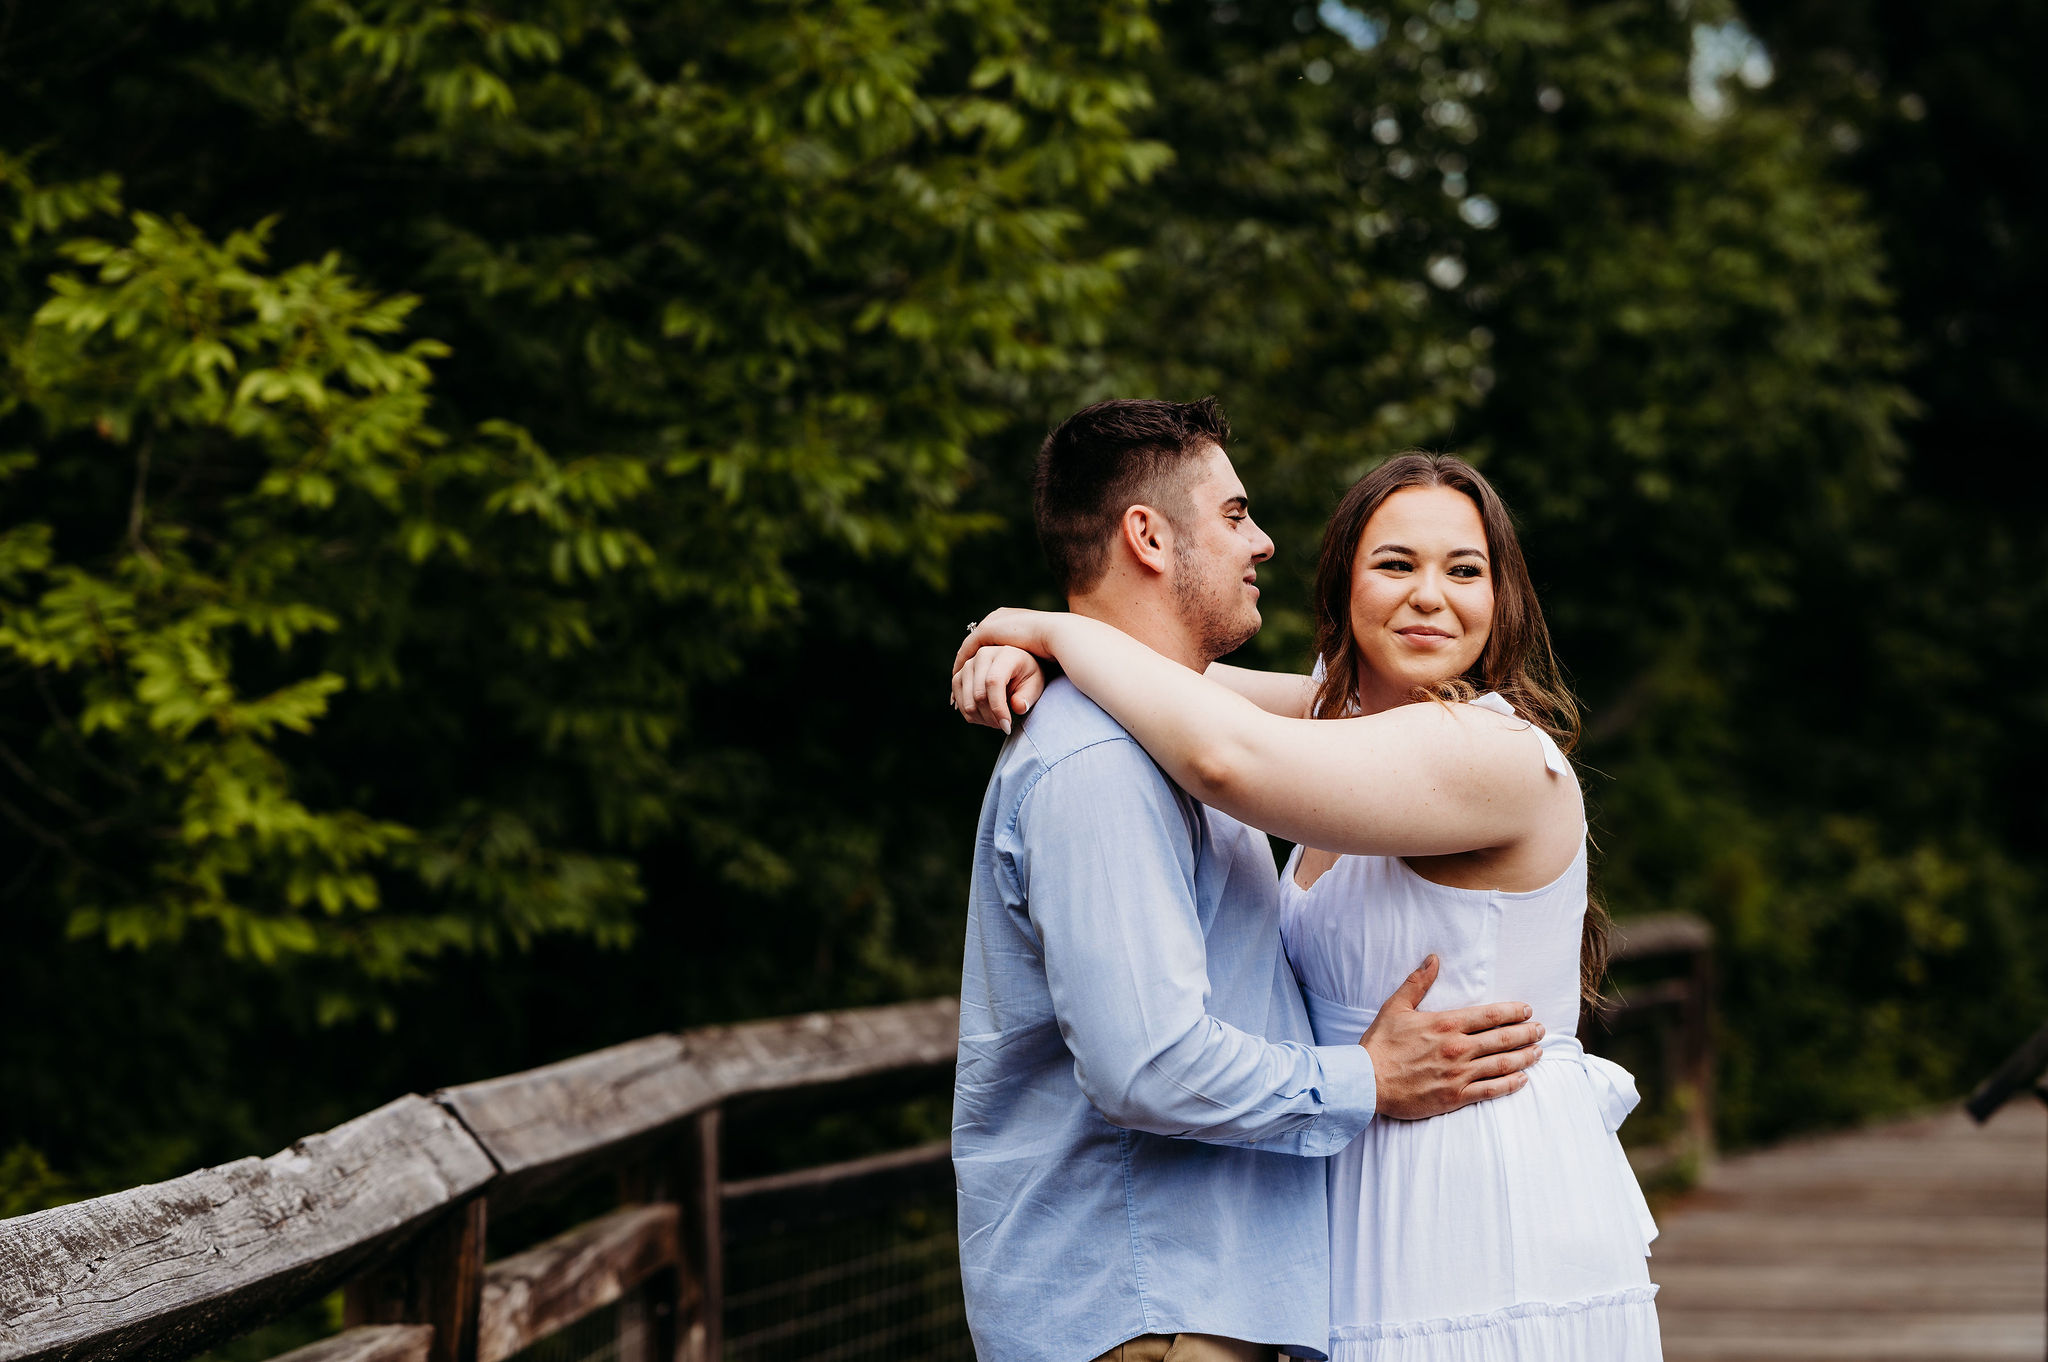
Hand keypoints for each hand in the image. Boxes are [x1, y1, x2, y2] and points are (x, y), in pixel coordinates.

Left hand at [950, 607, 1060, 672]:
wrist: (1055, 634)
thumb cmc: (1054, 646)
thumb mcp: (1038, 652)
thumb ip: (1027, 659)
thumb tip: (1026, 671)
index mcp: (1009, 619)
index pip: (988, 639)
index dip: (981, 658)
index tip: (977, 674)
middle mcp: (997, 617)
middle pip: (975, 643)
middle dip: (967, 662)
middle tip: (960, 680)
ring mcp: (990, 622)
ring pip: (969, 648)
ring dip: (962, 665)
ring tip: (958, 681)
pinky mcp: (986, 630)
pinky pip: (967, 651)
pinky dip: (962, 665)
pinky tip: (959, 678)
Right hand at [951, 645, 1046, 733]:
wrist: (1016, 665)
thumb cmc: (1028, 674)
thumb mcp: (1035, 684)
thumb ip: (1028, 696)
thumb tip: (1018, 707)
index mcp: (1004, 654)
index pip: (993, 682)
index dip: (998, 708)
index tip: (1007, 727)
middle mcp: (982, 656)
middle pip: (978, 695)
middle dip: (991, 718)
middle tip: (1005, 726)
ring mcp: (967, 666)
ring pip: (967, 702)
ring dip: (982, 719)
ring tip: (997, 721)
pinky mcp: (959, 676)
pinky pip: (959, 702)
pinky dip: (972, 716)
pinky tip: (986, 717)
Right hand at [1361, 955, 1545, 1119]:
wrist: (1367, 1082)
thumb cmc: (1380, 1044)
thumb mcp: (1395, 1007)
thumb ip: (1417, 982)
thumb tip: (1433, 959)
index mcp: (1446, 1024)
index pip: (1490, 1015)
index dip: (1513, 1012)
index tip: (1527, 1010)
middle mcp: (1458, 1048)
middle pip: (1503, 1039)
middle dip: (1527, 1033)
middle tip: (1541, 1030)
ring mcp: (1459, 1074)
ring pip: (1503, 1064)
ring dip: (1525, 1057)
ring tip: (1539, 1052)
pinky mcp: (1455, 1096)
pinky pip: (1491, 1090)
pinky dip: (1511, 1084)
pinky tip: (1523, 1079)